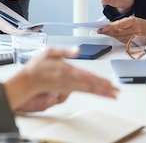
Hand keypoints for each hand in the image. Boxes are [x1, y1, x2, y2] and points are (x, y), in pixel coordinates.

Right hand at [3, 47, 117, 111]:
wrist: (28, 80)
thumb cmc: (38, 66)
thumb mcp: (49, 52)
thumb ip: (65, 51)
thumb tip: (78, 50)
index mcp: (67, 70)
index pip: (87, 76)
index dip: (99, 80)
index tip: (110, 83)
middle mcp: (69, 80)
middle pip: (90, 85)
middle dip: (105, 89)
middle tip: (117, 92)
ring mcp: (68, 86)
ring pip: (88, 90)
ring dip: (101, 93)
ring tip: (112, 95)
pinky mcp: (67, 89)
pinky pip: (83, 91)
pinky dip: (93, 92)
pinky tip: (99, 93)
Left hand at [97, 16, 145, 43]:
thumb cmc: (141, 24)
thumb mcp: (132, 19)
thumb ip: (121, 22)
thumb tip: (110, 25)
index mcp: (133, 22)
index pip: (120, 25)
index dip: (110, 27)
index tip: (103, 28)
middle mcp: (134, 30)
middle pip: (118, 32)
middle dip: (108, 31)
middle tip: (100, 30)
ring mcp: (134, 38)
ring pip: (119, 37)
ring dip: (111, 35)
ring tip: (104, 32)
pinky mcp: (133, 43)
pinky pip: (122, 41)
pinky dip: (116, 38)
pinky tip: (112, 36)